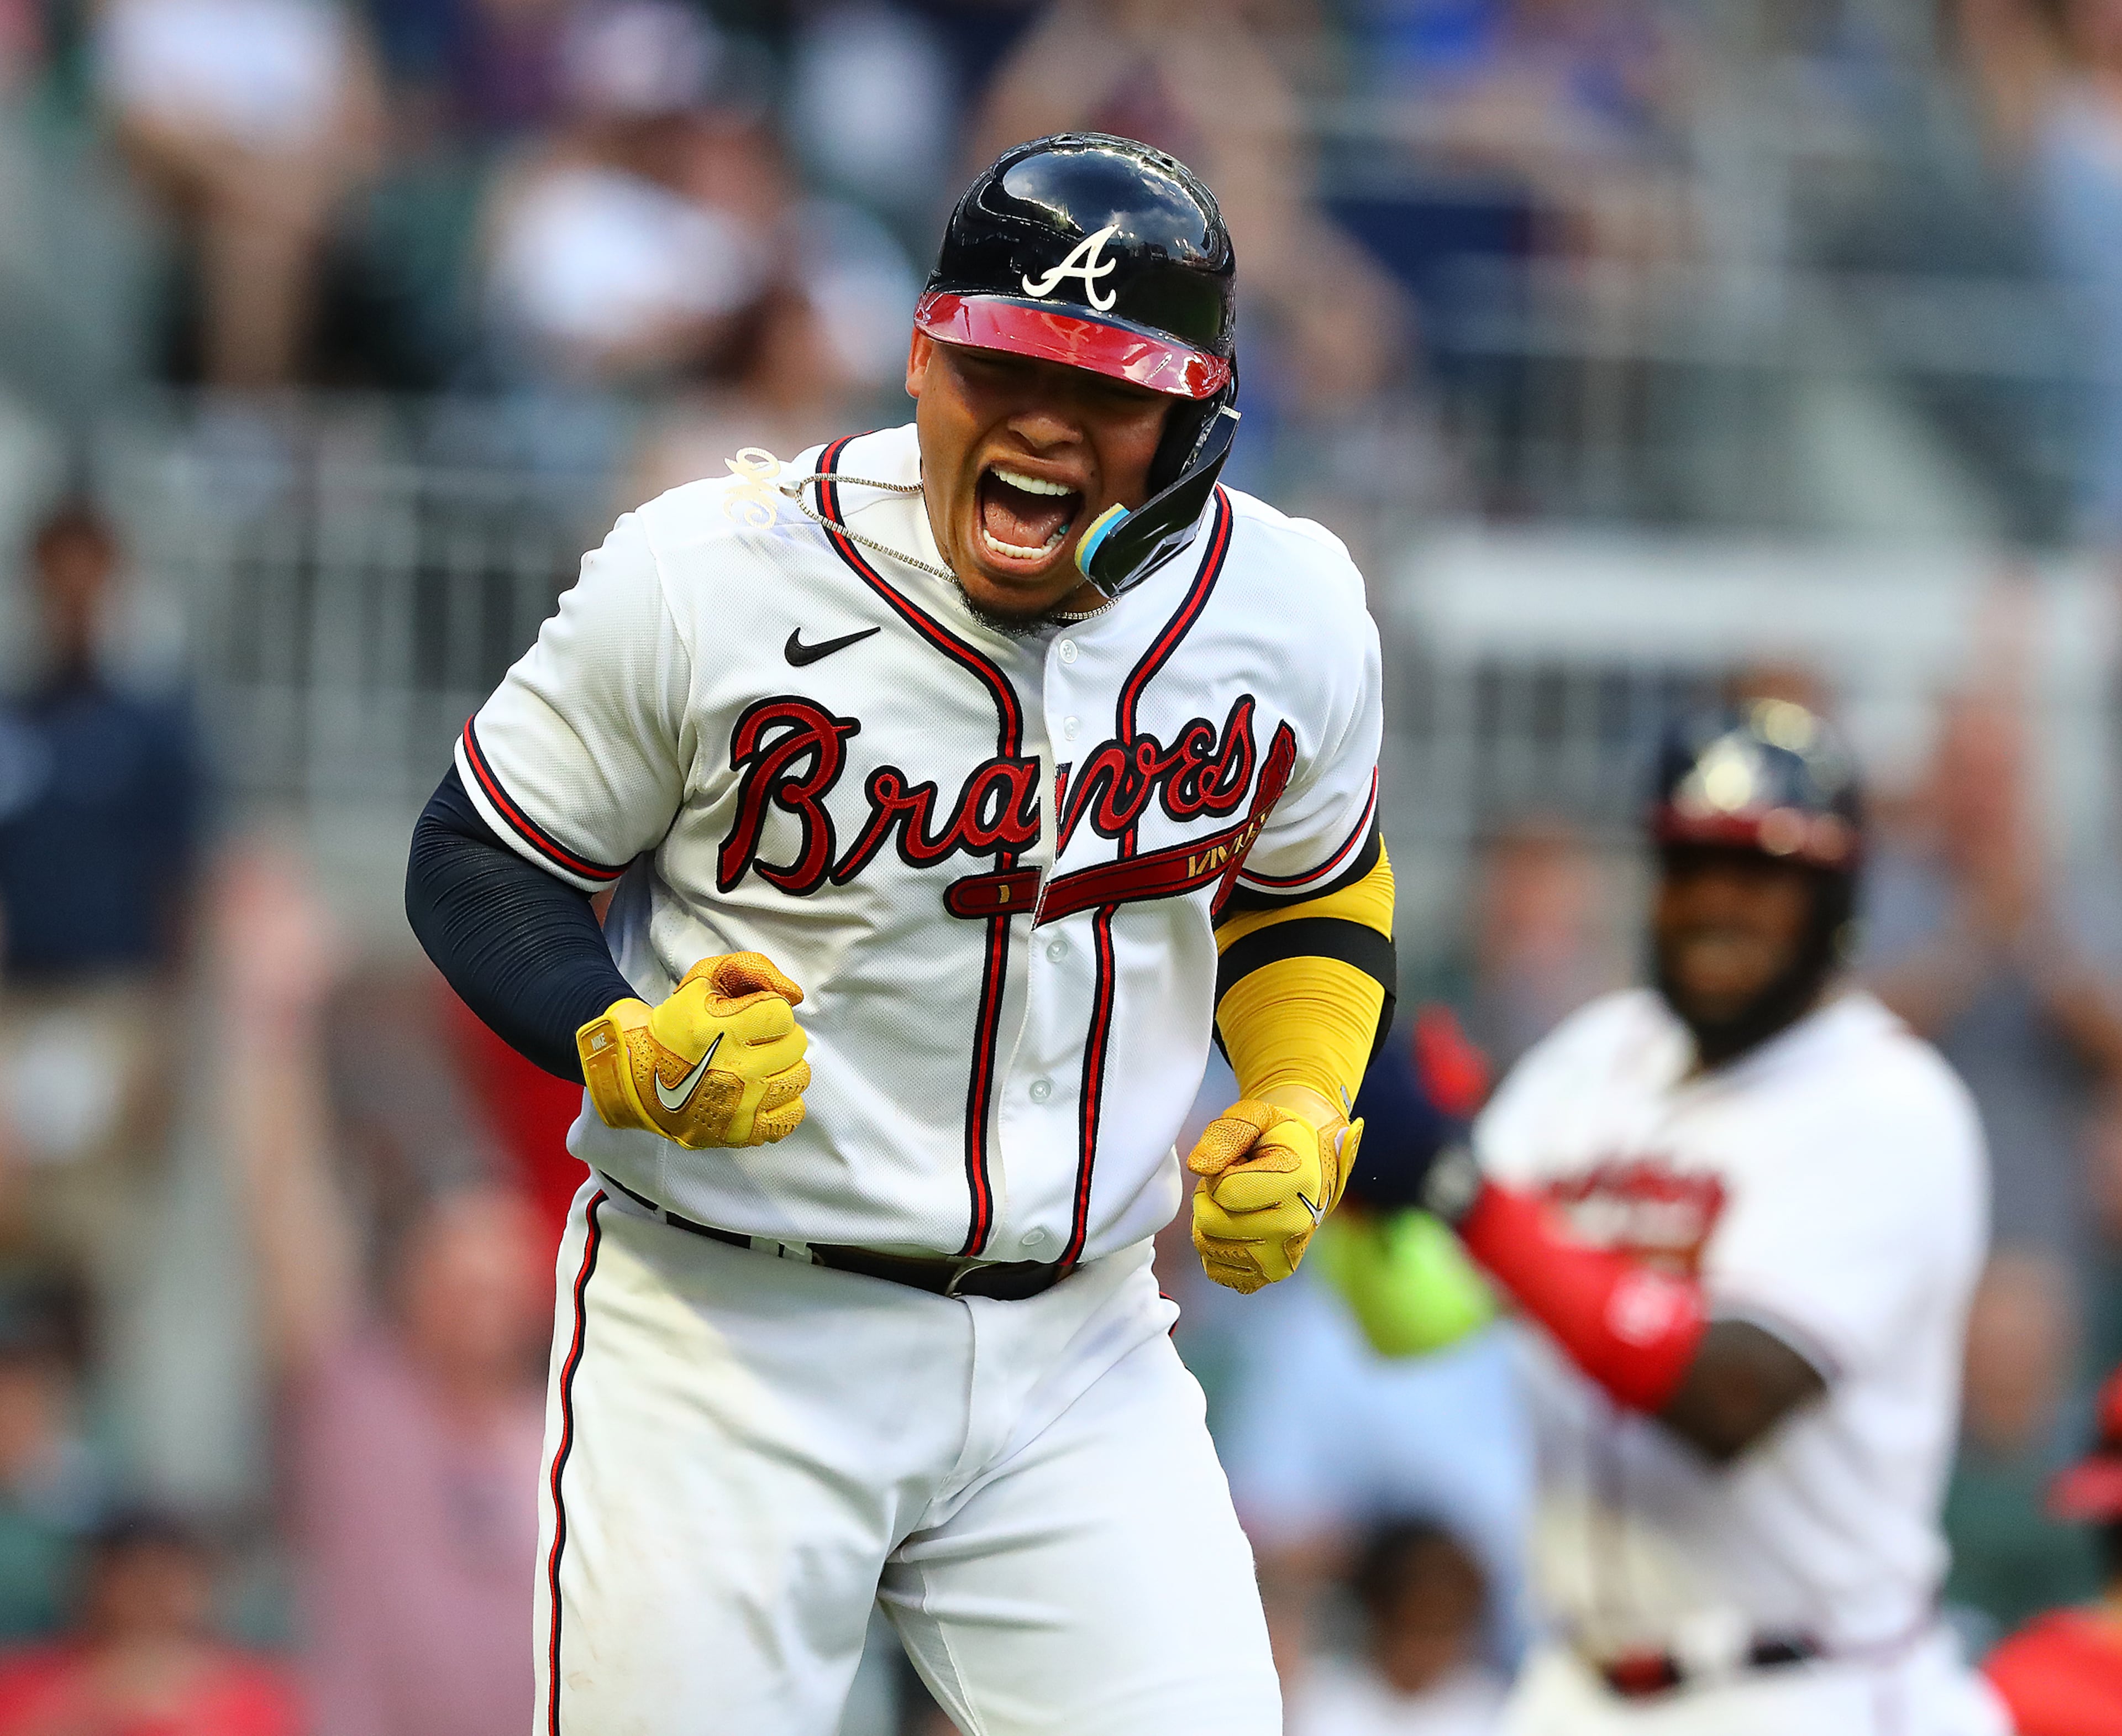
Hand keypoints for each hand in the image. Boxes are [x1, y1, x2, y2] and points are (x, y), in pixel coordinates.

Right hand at [577, 952, 809, 1148]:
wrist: (640, 1075)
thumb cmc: (677, 1024)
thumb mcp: (705, 977)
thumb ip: (753, 968)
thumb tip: (795, 995)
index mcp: (724, 1030)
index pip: (782, 1014)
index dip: (768, 1010)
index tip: (750, 1016)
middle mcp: (736, 1070)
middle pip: (795, 1045)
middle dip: (778, 1037)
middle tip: (754, 1040)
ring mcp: (741, 1106)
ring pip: (799, 1078)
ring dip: (783, 1067)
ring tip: (758, 1064)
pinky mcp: (742, 1132)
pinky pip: (791, 1116)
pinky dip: (784, 1101)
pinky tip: (763, 1091)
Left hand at [1187, 1085, 1360, 1293]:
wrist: (1310, 1167)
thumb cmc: (1277, 1138)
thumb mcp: (1255, 1116)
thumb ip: (1225, 1134)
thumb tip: (1198, 1167)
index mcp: (1295, 1184)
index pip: (1222, 1191)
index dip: (1220, 1171)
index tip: (1243, 1163)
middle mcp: (1292, 1228)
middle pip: (1210, 1223)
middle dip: (1211, 1197)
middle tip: (1234, 1181)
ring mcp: (1281, 1258)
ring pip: (1208, 1247)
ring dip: (1212, 1220)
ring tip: (1238, 1202)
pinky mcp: (1268, 1276)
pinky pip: (1215, 1268)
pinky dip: (1216, 1245)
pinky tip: (1238, 1224)